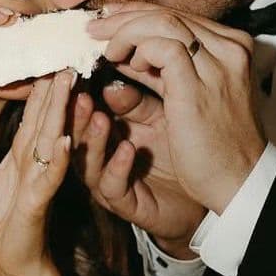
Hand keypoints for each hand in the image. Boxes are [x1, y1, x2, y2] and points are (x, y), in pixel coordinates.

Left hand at [0, 70, 74, 275]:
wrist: (9, 256)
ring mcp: (40, 177)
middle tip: (65, 58)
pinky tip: (63, 141)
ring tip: (70, 86)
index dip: (38, 88)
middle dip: (56, 89)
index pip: (32, 114)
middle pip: (47, 118)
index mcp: (23, 152)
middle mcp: (36, 160)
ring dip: (63, 114)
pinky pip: (49, 176)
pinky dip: (57, 159)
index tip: (44, 59)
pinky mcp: (38, 199)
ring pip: (54, 139)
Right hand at [72, 80, 204, 252]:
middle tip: (78, 92)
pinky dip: (117, 167)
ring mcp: (108, 183)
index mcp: (102, 135)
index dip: (75, 94)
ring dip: (92, 139)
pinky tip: (127, 149)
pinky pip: (113, 186)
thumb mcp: (156, 118)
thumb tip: (111, 84)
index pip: (82, 113)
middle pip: (76, 136)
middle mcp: (98, 159)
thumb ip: (136, 102)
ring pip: (87, 163)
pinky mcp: (126, 204)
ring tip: (100, 118)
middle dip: (75, 115)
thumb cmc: (173, 153)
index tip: (74, 72)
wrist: (201, 195)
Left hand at [86, 3, 265, 214]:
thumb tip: (124, 51)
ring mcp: (218, 63)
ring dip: (125, 32)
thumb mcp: (188, 95)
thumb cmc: (215, 145)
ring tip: (104, 48)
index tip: (110, 23)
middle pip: (170, 14)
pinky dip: (137, 50)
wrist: (239, 181)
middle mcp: (230, 48)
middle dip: (126, 18)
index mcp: (232, 47)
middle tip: (95, 28)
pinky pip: (161, 47)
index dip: (139, 15)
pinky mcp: (199, 83)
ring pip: (163, 23)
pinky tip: (125, 64)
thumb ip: (161, 70)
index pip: (179, 16)